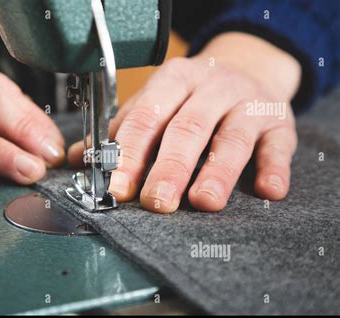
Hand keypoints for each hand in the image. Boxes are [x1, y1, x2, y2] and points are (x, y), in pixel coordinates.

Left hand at [69, 32, 300, 212]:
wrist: (247, 71)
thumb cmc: (192, 97)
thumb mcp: (156, 103)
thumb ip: (122, 130)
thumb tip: (79, 159)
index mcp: (174, 81)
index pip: (147, 117)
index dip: (130, 152)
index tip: (117, 188)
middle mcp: (212, 88)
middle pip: (187, 128)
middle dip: (169, 168)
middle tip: (155, 202)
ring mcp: (249, 103)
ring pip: (232, 137)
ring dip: (218, 172)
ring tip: (203, 202)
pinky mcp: (280, 123)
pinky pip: (278, 146)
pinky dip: (274, 168)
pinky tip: (269, 191)